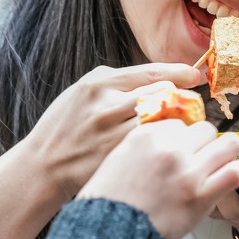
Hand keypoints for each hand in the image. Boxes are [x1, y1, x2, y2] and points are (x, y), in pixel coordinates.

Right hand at [24, 63, 201, 204]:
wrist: (43, 165)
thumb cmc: (66, 126)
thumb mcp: (85, 92)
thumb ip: (120, 83)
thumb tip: (163, 77)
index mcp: (100, 84)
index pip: (152, 73)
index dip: (179, 73)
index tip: (194, 75)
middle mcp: (108, 107)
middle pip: (162, 95)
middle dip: (182, 97)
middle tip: (192, 102)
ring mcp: (114, 134)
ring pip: (162, 121)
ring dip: (177, 121)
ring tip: (182, 123)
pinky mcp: (119, 156)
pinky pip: (153, 144)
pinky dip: (165, 141)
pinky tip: (168, 142)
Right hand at [78, 121, 238, 238]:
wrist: (110, 236)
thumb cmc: (110, 203)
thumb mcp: (118, 159)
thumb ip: (145, 145)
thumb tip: (169, 139)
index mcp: (147, 136)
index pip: (181, 124)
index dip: (184, 139)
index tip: (183, 151)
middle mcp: (169, 148)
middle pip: (206, 130)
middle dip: (205, 144)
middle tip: (200, 161)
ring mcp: (187, 171)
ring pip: (228, 145)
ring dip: (225, 155)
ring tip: (219, 167)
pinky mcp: (201, 196)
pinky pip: (236, 172)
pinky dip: (236, 174)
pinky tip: (228, 180)